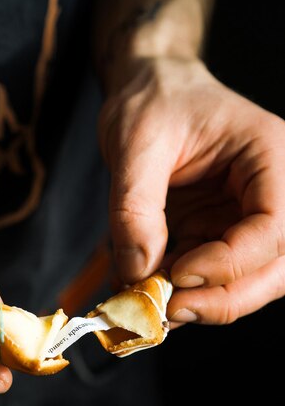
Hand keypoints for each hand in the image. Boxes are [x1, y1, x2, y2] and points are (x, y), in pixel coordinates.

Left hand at [99, 57, 284, 324]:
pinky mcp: (220, 237)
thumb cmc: (152, 102)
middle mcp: (271, 194)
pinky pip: (212, 280)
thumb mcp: (135, 142)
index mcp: (269, 157)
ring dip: (204, 304)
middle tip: (170, 311)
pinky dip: (183, 295)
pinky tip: (145, 293)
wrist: (149, 93)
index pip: (275, 226)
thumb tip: (138, 272)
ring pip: (250, 284)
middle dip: (225, 299)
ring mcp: (246, 220)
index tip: (177, 273)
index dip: (231, 262)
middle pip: (275, 269)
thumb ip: (135, 208)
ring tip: (153, 307)